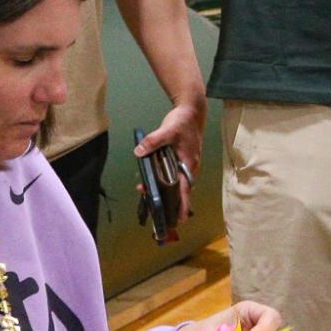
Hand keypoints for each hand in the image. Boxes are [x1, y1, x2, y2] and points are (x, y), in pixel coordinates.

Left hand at [134, 98, 205, 219]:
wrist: (191, 112)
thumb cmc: (183, 122)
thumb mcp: (168, 130)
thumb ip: (153, 141)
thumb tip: (139, 152)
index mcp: (188, 164)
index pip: (185, 190)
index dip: (182, 205)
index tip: (179, 219)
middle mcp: (189, 168)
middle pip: (180, 191)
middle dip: (170, 203)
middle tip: (158, 214)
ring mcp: (185, 165)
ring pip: (176, 184)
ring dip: (166, 193)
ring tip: (149, 198)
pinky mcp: (181, 161)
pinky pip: (173, 176)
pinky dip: (164, 182)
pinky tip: (152, 183)